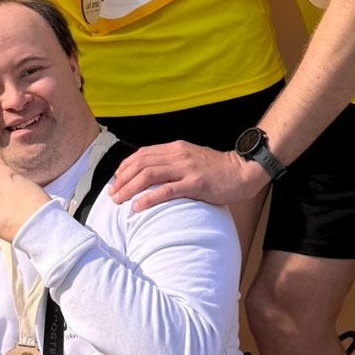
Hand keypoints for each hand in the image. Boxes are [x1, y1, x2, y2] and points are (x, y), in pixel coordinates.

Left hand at [109, 141, 264, 213]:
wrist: (243, 171)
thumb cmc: (217, 170)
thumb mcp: (191, 159)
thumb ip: (173, 163)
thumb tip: (152, 174)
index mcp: (175, 148)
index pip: (142, 154)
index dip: (124, 167)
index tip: (115, 180)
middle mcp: (178, 155)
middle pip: (141, 164)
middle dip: (121, 180)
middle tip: (111, 194)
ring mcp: (186, 169)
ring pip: (149, 175)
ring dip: (129, 189)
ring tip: (118, 201)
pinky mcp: (195, 184)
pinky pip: (166, 190)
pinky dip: (148, 198)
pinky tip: (137, 207)